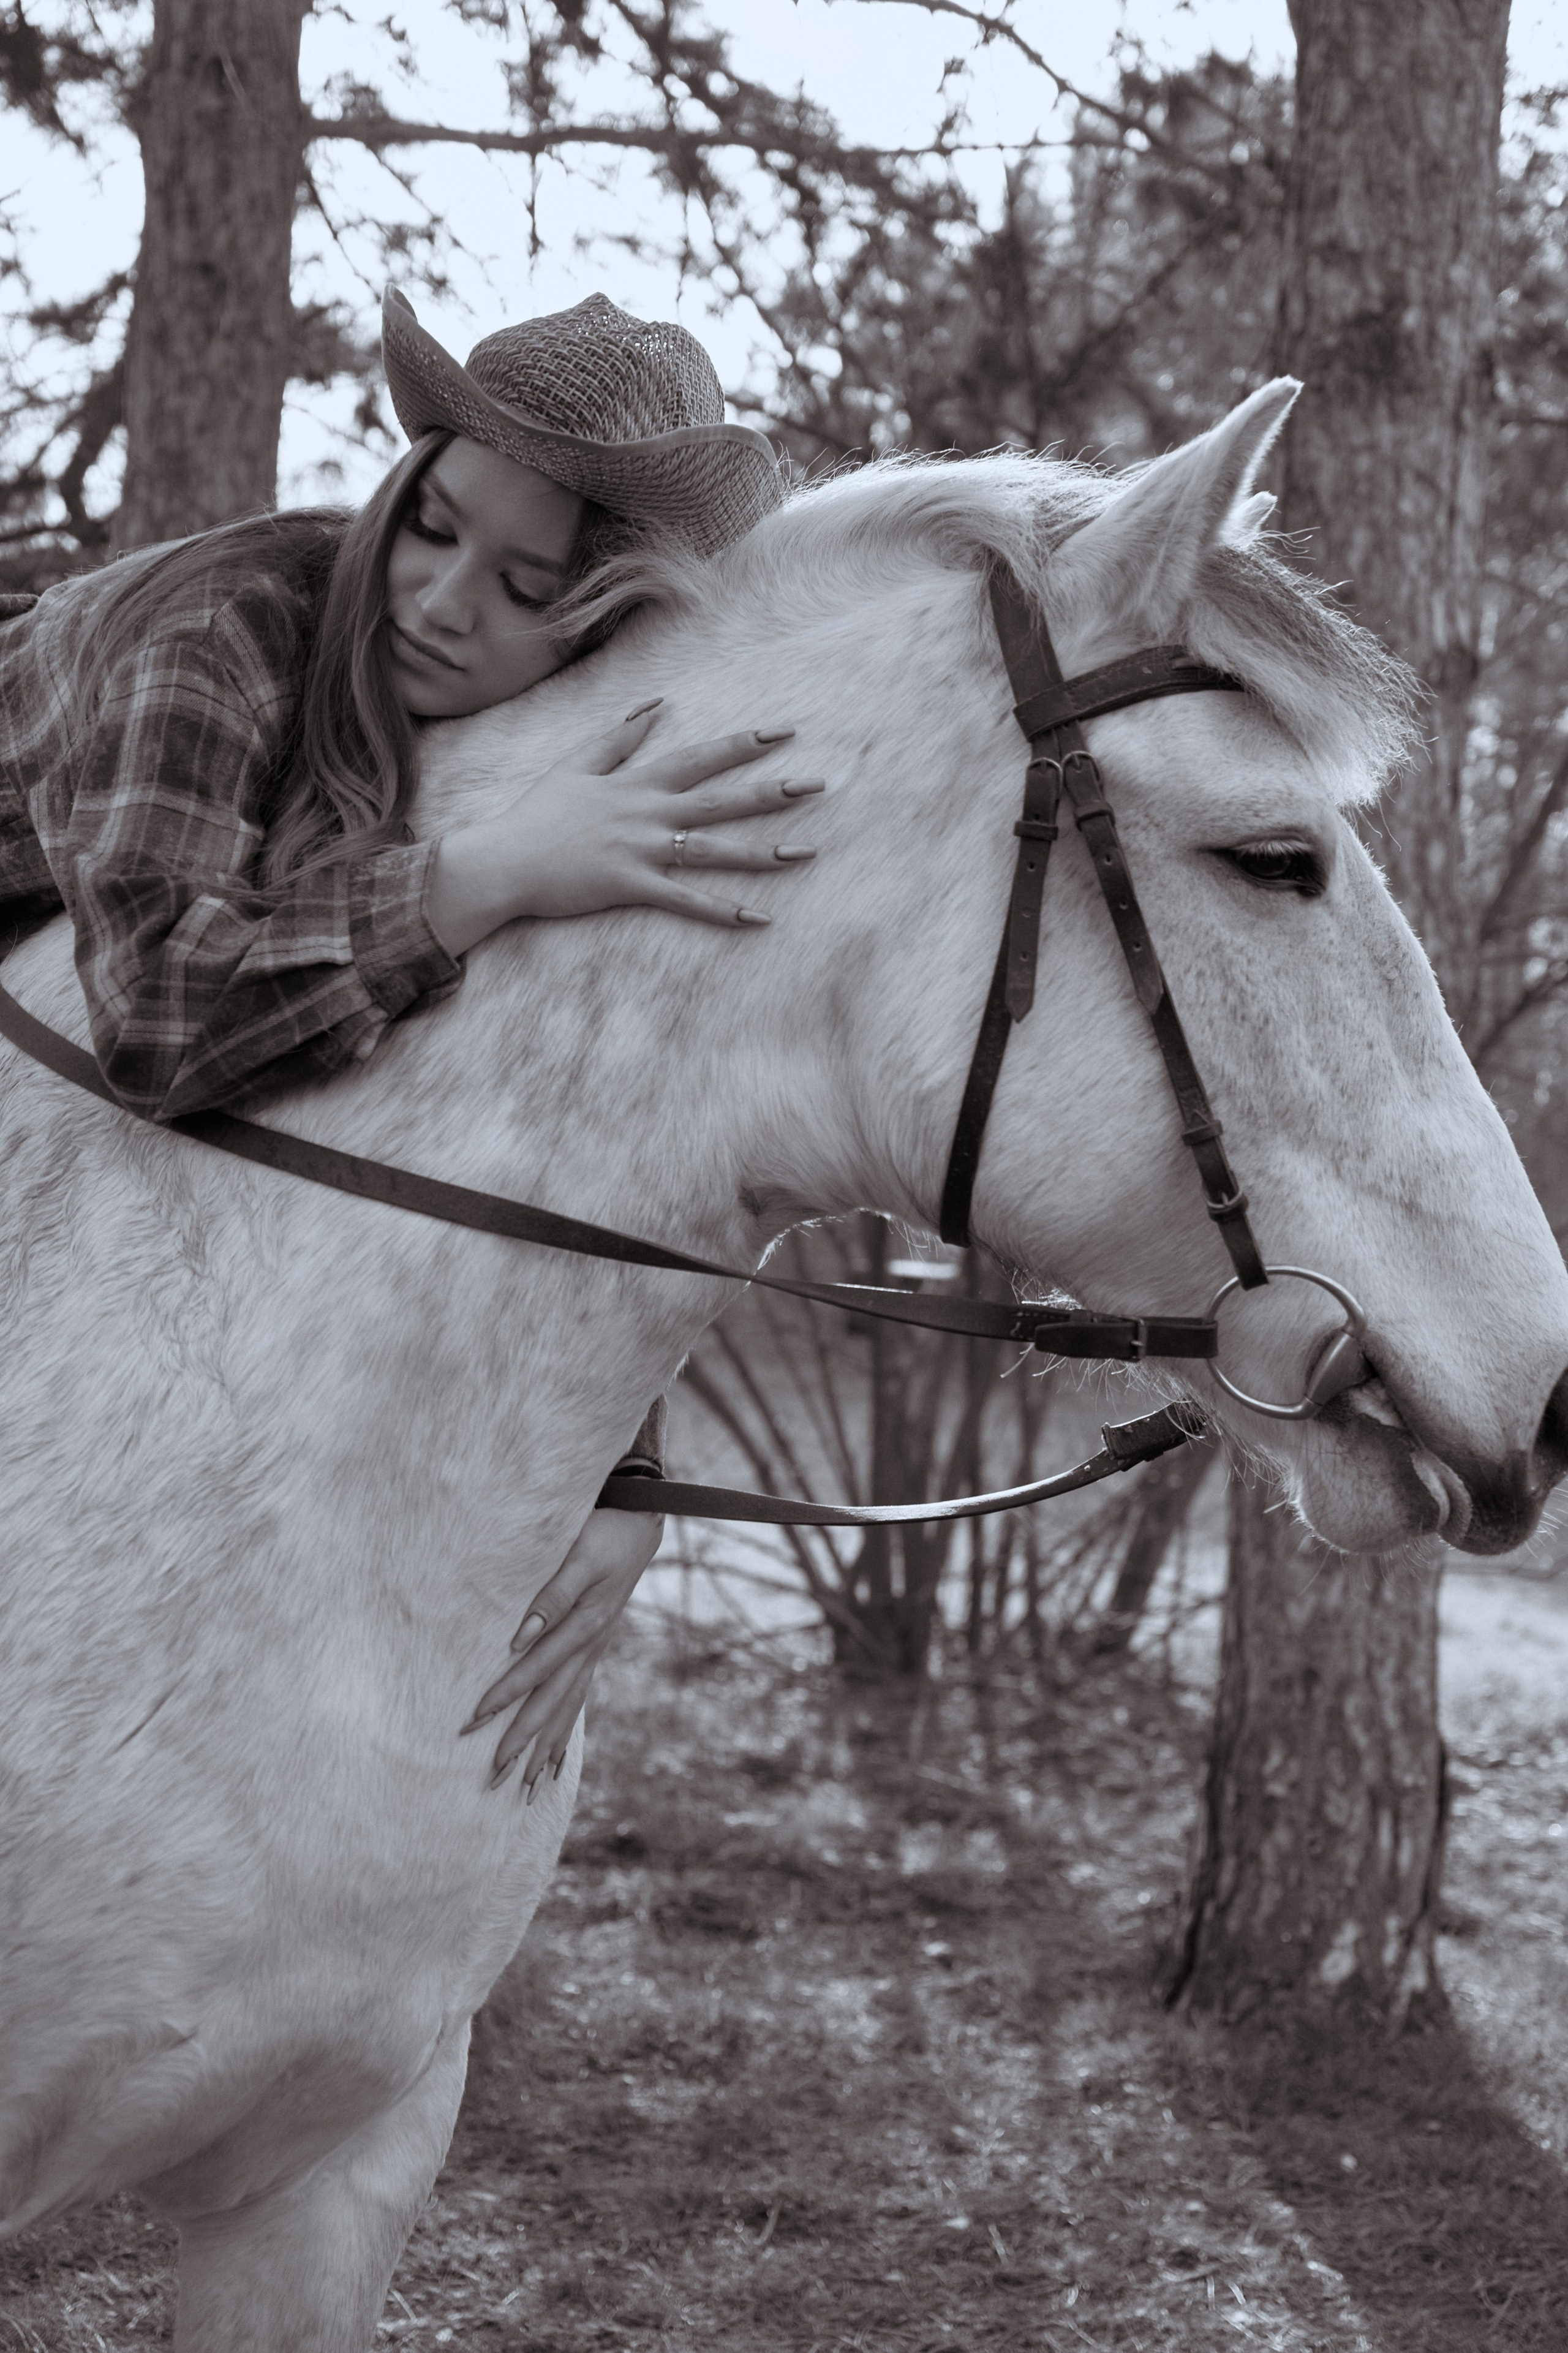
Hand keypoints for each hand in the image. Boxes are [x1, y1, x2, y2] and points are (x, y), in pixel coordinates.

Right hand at [427, 701, 825, 954]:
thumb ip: (618, 736)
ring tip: (809, 851)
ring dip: (764, 852)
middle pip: (721, 799)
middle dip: (773, 790)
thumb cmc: (536, 816)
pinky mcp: (632, 887)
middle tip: (820, 783)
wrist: (502, 861)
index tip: (783, 732)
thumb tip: (655, 705)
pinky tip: (761, 917)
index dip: (743, 744)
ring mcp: (642, 850)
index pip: (700, 757)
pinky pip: (687, 901)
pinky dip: (724, 910)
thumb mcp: (576, 766)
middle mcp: (647, 813)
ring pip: (714, 850)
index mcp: (637, 783)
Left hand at [461, 1505, 665, 1794]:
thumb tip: (521, 1636)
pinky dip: (565, 1733)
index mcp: (584, 1626)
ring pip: (567, 1710)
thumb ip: (552, 1595)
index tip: (472, 1722)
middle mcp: (590, 1647)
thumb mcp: (579, 1556)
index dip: (503, 1697)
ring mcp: (595, 1651)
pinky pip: (578, 1700)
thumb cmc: (606, 1533)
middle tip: (493, 1778)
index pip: (535, 1671)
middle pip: (552, 1705)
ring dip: (545, 1749)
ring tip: (527, 1789)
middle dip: (522, 1743)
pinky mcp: (594, 1648)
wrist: (642, 1521)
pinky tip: (556, 1760)